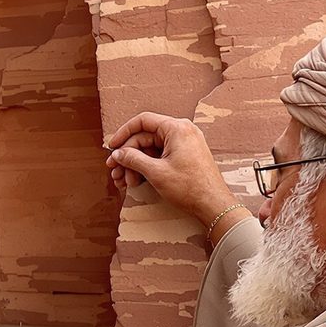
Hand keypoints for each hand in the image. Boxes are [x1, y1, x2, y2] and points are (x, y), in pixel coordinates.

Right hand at [105, 112, 235, 225]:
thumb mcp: (156, 172)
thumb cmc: (190, 188)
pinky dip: (148, 167)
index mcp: (177, 128)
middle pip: (145, 137)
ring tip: (125, 182)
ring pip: (151, 149)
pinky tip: (136, 180)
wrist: (213, 205)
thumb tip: (118, 154)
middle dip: (128, 156)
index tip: (111, 147)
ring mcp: (184, 143)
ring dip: (136, 164)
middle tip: (116, 171)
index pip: (142, 121)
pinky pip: (161, 156)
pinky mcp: (185, 155)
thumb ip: (133, 159)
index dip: (123, 133)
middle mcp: (182, 131)